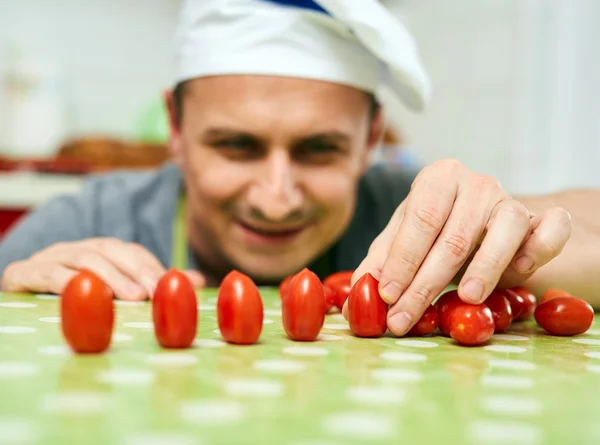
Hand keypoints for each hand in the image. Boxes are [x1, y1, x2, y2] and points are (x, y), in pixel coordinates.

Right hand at [1, 238, 204, 299]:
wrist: (18, 293)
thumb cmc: (73, 293)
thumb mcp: (114, 287)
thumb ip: (153, 283)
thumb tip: (197, 280)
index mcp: (101, 250)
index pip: (131, 252)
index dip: (152, 267)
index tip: (171, 286)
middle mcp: (78, 248)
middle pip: (110, 250)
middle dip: (137, 270)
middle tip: (155, 293)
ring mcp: (51, 257)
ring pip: (84, 259)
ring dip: (110, 276)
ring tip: (132, 297)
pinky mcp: (25, 273)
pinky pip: (49, 274)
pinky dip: (69, 283)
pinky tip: (85, 294)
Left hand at [344, 159, 570, 335]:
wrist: (482, 219)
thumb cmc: (436, 229)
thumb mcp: (405, 238)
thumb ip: (383, 259)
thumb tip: (358, 288)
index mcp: (437, 178)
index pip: (418, 221)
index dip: (401, 260)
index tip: (386, 295)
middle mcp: (476, 183)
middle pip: (453, 236)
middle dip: (425, 284)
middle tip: (405, 318)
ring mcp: (510, 199)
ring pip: (503, 229)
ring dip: (485, 266)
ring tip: (465, 297)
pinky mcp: (540, 218)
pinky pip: (551, 228)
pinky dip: (540, 248)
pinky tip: (521, 271)